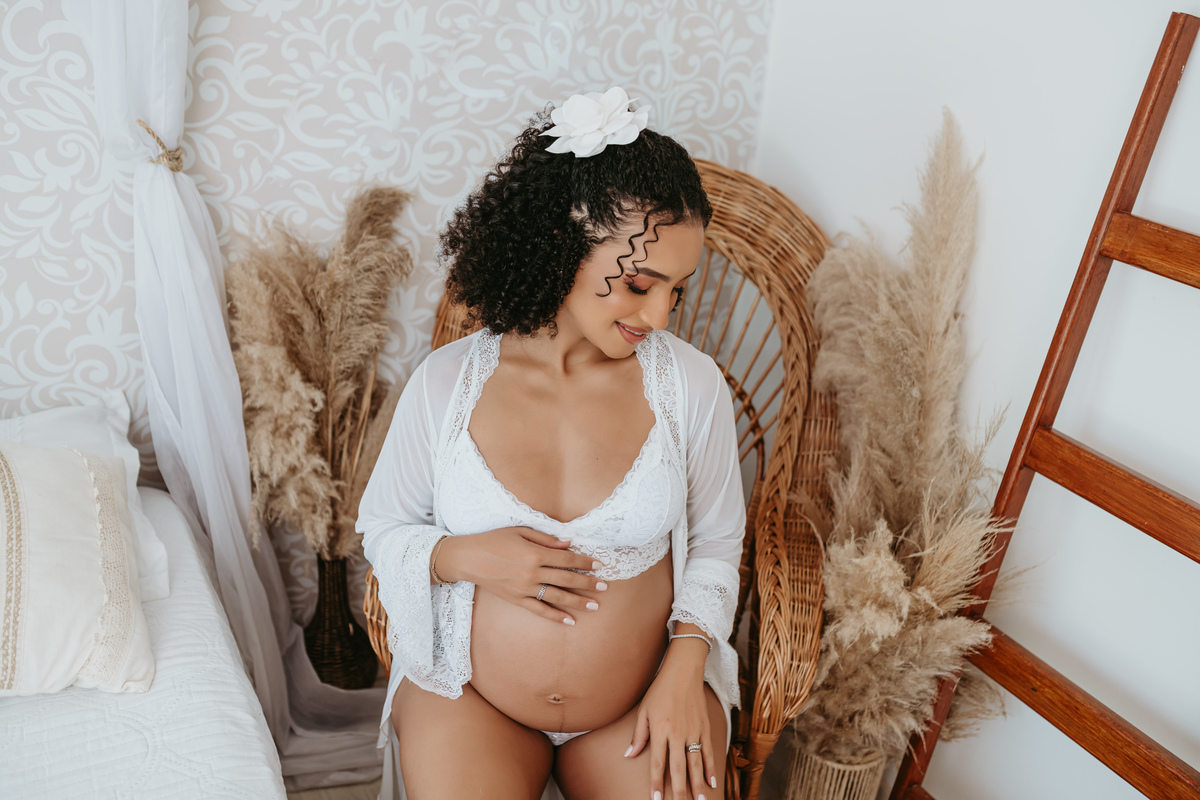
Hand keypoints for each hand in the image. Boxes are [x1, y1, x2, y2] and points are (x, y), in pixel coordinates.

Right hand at [436, 527, 605, 623]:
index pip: (567, 559)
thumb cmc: (494, 539)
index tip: (599, 565)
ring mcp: (524, 589)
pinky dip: (555, 616)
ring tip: (595, 606)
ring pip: (557, 597)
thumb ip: (546, 538)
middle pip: (567, 579)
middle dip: (588, 583)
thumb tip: (569, 543)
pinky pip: (539, 610)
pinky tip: (569, 621)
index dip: (585, 562)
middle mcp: (532, 573)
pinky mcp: (516, 600)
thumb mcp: (520, 531)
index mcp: (535, 553)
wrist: (468, 558)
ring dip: (578, 602)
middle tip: (605, 587)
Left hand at [626, 636, 716, 799]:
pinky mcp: (705, 727)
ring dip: (698, 785)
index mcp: (660, 730)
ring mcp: (693, 731)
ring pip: (696, 764)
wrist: (683, 671)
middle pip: (678, 768)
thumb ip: (638, 735)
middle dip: (679, 790)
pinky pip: (708, 752)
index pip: (657, 763)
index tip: (657, 799)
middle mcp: (677, 734)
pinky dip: (711, 768)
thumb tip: (630, 754)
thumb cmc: (660, 690)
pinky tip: (712, 782)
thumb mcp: (644, 710)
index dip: (656, 783)